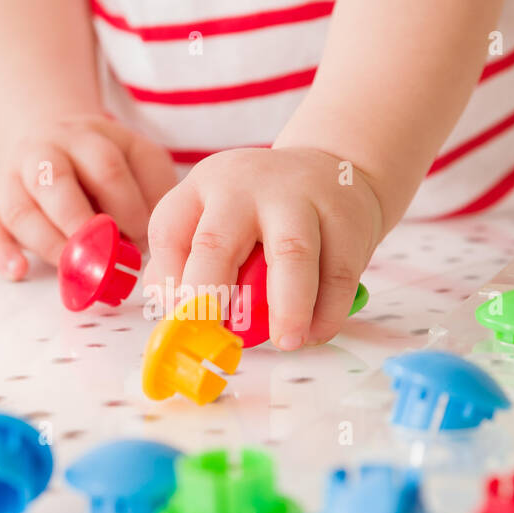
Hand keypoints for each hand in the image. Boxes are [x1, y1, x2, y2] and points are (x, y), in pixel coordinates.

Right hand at [0, 115, 177, 279]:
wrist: (52, 140)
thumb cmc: (104, 162)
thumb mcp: (139, 158)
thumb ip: (153, 187)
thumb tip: (152, 234)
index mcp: (86, 138)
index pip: (105, 167)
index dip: (126, 207)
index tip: (140, 236)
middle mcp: (43, 153)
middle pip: (53, 182)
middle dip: (80, 224)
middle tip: (103, 257)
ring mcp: (12, 179)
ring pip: (19, 209)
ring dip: (49, 244)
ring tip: (74, 270)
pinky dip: (0, 252)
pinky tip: (20, 270)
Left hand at [146, 146, 383, 347]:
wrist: (333, 171)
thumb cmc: (263, 211)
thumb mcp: (216, 217)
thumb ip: (188, 262)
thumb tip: (174, 313)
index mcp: (202, 187)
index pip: (168, 232)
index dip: (170, 284)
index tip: (181, 322)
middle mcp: (244, 188)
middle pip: (218, 242)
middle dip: (211, 293)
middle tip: (216, 336)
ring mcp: (298, 198)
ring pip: (292, 253)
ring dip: (289, 306)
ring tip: (287, 341)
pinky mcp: (345, 218)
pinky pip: (337, 272)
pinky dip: (328, 311)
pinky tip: (316, 331)